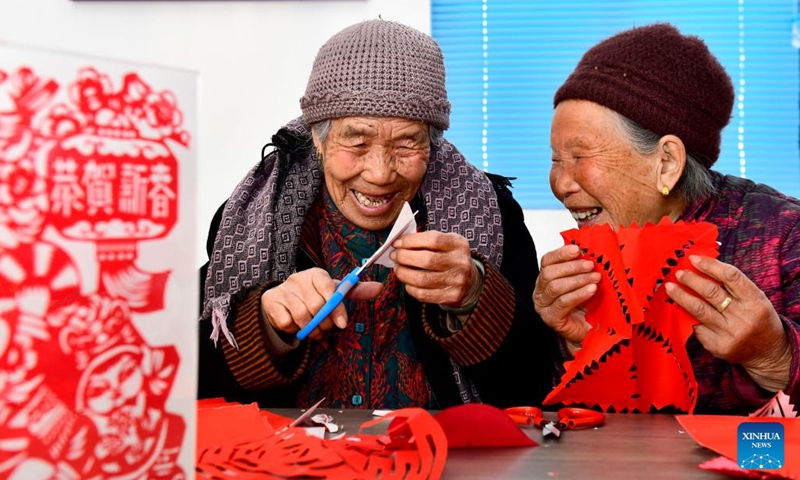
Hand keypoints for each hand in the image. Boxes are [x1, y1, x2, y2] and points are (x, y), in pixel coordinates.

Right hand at [261, 268, 381, 340]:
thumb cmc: (313, 296)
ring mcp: (284, 289)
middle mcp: (299, 278)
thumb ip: (355, 291)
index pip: (329, 288)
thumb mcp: (333, 292)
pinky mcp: (271, 301)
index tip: (342, 324)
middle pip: (316, 305)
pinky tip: (295, 325)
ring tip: (313, 330)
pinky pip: (287, 322)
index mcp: (316, 274)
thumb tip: (379, 287)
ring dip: (310, 329)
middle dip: (324, 323)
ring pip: (302, 316)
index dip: (336, 308)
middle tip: (325, 328)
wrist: (282, 301)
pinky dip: (293, 329)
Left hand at [390, 231, 480, 307]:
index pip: (432, 239)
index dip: (411, 241)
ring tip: (397, 269)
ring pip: (422, 279)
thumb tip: (399, 243)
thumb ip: (426, 240)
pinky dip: (410, 288)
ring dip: (404, 273)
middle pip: (426, 260)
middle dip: (404, 257)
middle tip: (394, 256)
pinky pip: (424, 294)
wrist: (470, 282)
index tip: (397, 243)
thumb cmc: (450, 258)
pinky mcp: (452, 296)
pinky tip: (407, 283)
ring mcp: (457, 281)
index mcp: (458, 244)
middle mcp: (460, 262)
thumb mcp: (446, 244)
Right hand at [533, 244, 600, 348]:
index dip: (561, 253)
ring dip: (578, 280)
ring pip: (555, 287)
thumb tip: (591, 250)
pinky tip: (591, 290)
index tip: (577, 249)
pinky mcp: (551, 318)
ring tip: (595, 278)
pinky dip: (579, 294)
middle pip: (549, 273)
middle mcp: (540, 292)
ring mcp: (543, 306)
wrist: (589, 332)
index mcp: (546, 279)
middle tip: (590, 265)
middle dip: (572, 267)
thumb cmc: (586, 307)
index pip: (547, 261)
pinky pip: (563, 302)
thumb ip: (583, 267)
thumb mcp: (584, 282)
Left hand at [665, 255, 791, 390]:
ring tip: (670, 287)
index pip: (731, 277)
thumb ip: (733, 285)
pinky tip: (677, 308)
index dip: (710, 265)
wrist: (768, 353)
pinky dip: (686, 316)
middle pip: (711, 292)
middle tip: (678, 273)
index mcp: (756, 301)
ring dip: (681, 296)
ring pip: (698, 309)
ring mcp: (730, 333)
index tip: (693, 259)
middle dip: (691, 280)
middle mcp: (743, 317)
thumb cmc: (757, 319)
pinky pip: (696, 327)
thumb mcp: (755, 299)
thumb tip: (701, 266)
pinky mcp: (717, 346)